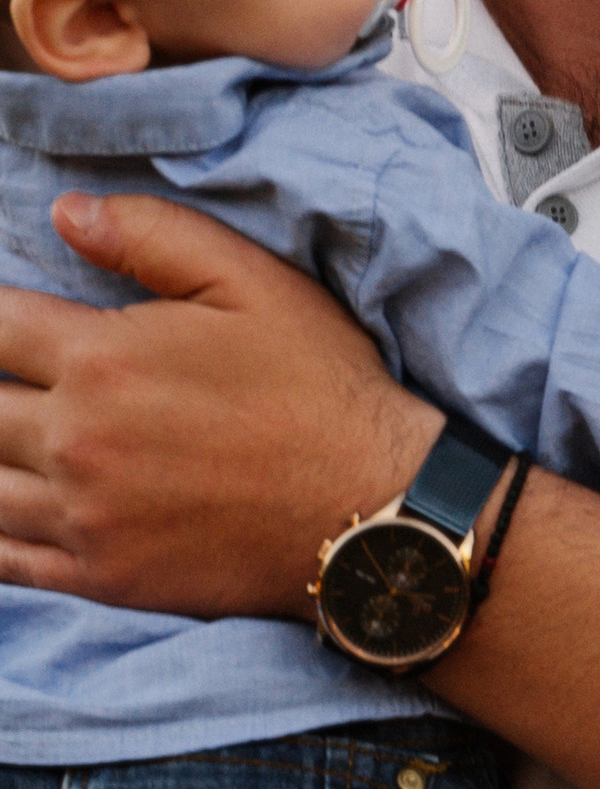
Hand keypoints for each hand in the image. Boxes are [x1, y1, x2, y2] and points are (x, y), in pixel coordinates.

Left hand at [0, 195, 436, 613]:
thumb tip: (65, 212)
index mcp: (102, 359)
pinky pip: (7, 561)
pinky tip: (4, 511)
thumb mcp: (255, 283)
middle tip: (9, 384)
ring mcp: (85, 516)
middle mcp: (76, 440)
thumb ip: (154, 235)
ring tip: (7, 441)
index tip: (4, 326)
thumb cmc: (321, 390)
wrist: (373, 511)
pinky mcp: (103, 576)